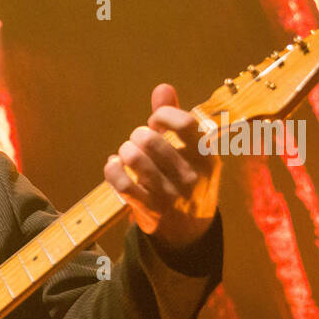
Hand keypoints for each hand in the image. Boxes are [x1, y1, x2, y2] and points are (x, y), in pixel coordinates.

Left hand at [104, 83, 220, 252]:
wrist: (190, 231)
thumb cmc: (186, 179)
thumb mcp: (191, 152)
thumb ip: (176, 119)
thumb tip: (162, 87)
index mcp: (206, 156)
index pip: (184, 123)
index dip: (162, 115)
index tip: (155, 121)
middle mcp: (191, 176)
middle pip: (152, 140)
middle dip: (138, 135)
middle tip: (138, 141)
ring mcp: (171, 195)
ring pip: (135, 159)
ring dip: (125, 151)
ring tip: (127, 153)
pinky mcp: (150, 210)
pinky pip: (123, 184)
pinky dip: (112, 170)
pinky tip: (113, 164)